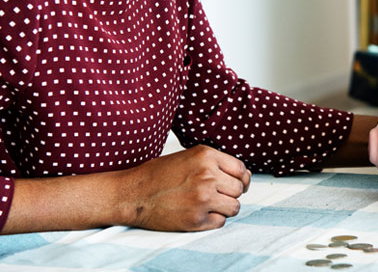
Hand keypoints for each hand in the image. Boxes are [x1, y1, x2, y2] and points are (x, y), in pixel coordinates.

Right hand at [120, 145, 250, 231]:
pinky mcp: (196, 219)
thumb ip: (216, 163)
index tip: (235, 183)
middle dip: (230, 193)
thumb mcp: (189, 157)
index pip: (241, 169)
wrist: (132, 193)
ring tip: (207, 204)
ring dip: (224, 208)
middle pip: (239, 189)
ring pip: (234, 207)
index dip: (240, 178)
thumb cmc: (159, 174)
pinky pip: (221, 222)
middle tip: (215, 195)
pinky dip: (213, 220)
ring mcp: (203, 198)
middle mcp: (207, 175)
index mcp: (206, 155)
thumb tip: (245, 176)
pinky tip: (198, 213)